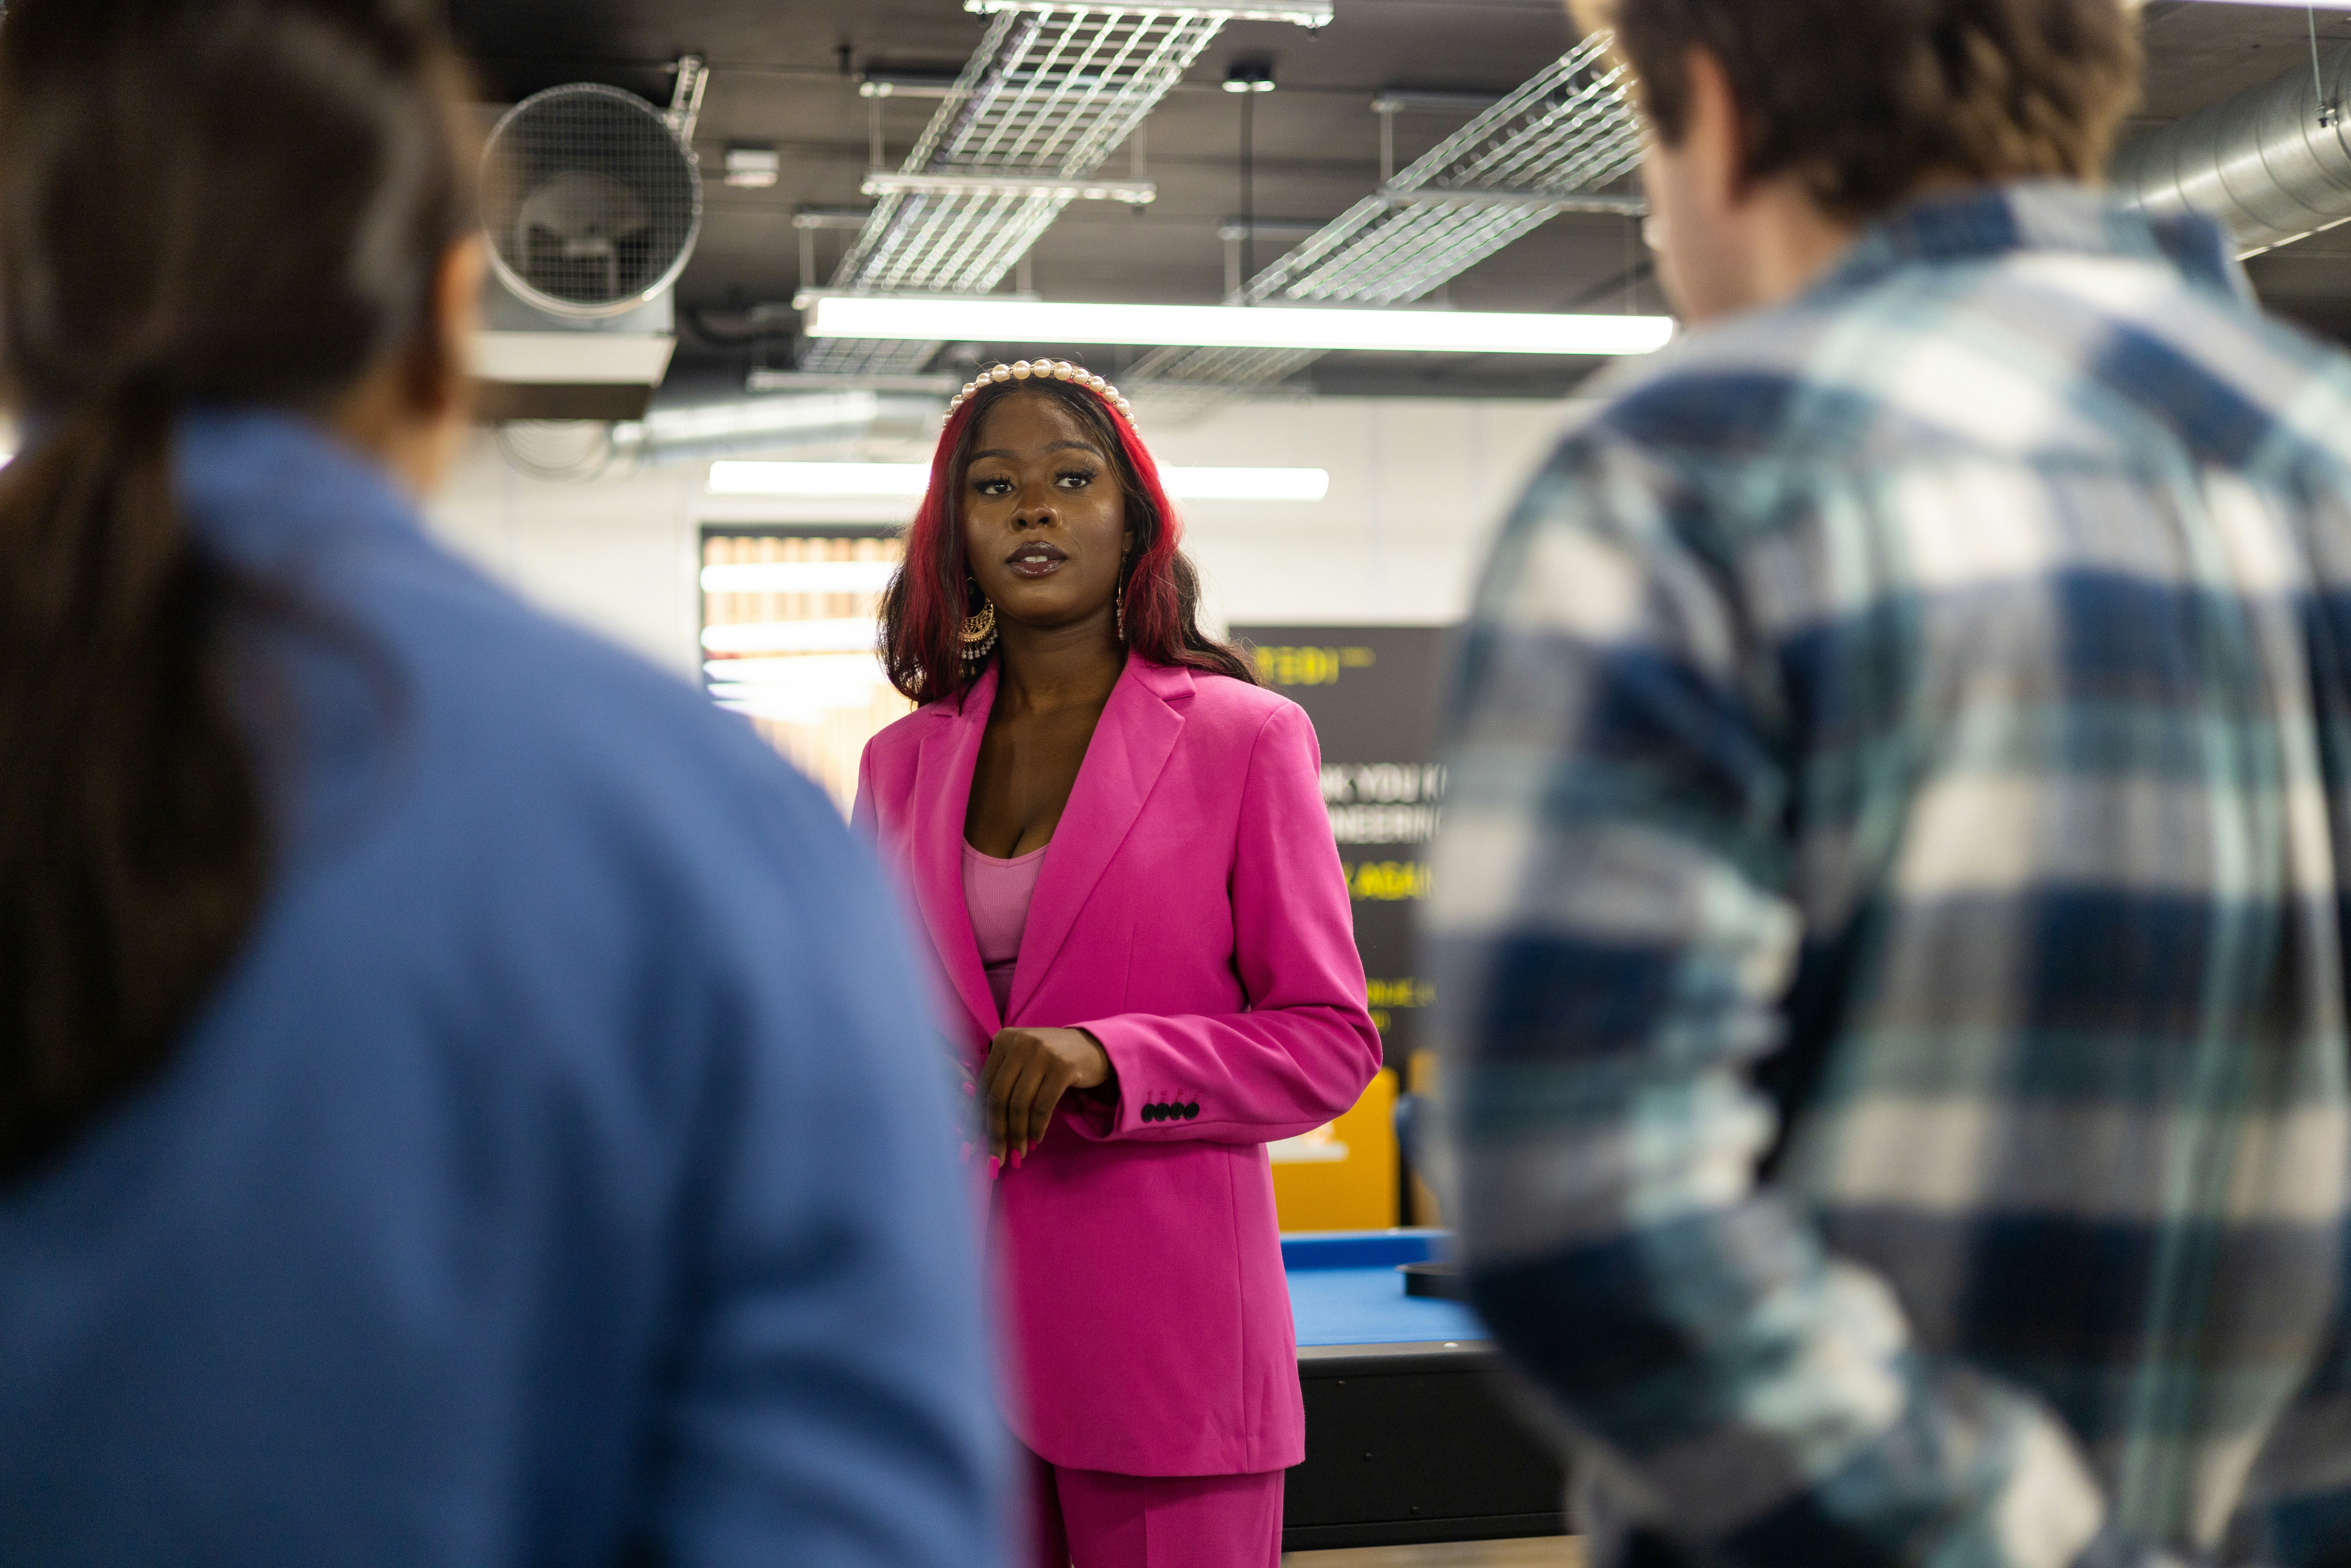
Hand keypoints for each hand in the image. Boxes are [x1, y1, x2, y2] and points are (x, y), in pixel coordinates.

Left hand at [981, 1027, 1112, 1162]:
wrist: (1093, 1047)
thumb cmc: (1050, 1061)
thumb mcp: (1022, 1063)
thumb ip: (1001, 1084)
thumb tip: (979, 1127)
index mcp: (1004, 1039)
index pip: (983, 1086)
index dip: (975, 1119)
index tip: (971, 1146)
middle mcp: (1021, 1042)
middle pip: (998, 1096)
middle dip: (995, 1133)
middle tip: (996, 1158)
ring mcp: (1043, 1052)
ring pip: (1019, 1104)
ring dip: (1017, 1134)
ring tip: (1019, 1152)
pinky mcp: (1063, 1066)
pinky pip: (1043, 1106)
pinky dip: (1037, 1127)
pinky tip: (1036, 1139)